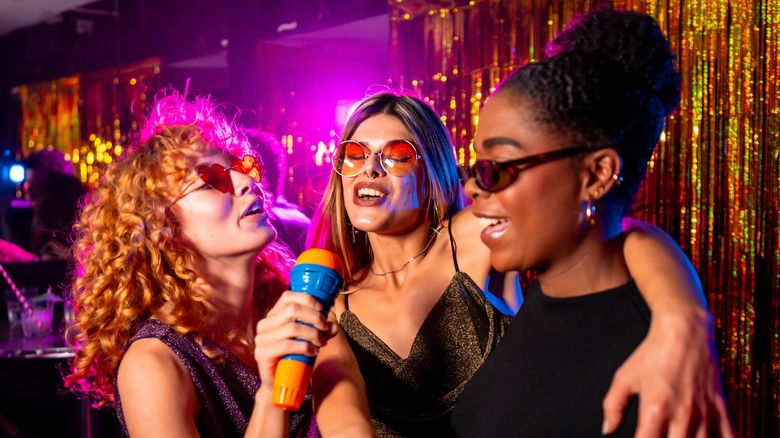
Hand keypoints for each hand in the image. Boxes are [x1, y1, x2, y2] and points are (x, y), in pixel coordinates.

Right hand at [254, 291, 337, 393]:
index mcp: (273, 316)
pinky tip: (313, 351)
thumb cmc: (293, 357)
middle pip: (292, 310)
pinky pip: (287, 345)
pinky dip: (305, 347)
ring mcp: (261, 339)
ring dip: (312, 334)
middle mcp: (264, 324)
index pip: (287, 296)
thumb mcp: (310, 340)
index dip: (307, 299)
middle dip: (314, 317)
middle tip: (325, 328)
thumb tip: (334, 326)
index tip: (322, 308)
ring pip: (292, 327)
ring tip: (321, 343)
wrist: (279, 383)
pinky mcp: (262, 353)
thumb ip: (321, 331)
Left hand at [602, 308, 734, 436]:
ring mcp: (704, 413)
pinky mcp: (721, 407)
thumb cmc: (653, 353)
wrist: (684, 330)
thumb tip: (608, 429)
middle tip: (660, 435)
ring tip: (680, 437)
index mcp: (655, 409)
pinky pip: (730, 436)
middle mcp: (682, 415)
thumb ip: (613, 406)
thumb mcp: (624, 377)